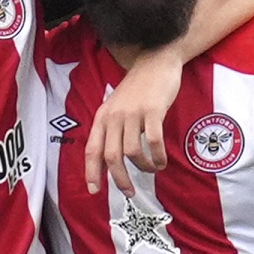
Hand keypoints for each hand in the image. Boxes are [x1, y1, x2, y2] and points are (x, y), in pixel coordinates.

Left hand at [85, 47, 181, 196]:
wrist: (156, 61)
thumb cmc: (137, 89)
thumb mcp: (117, 107)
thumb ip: (112, 131)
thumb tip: (109, 163)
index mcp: (103, 117)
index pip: (92, 149)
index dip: (91, 172)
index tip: (94, 190)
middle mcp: (114, 116)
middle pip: (111, 156)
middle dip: (119, 179)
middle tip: (129, 192)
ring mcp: (133, 113)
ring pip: (132, 151)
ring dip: (143, 167)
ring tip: (152, 169)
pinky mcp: (153, 110)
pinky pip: (153, 141)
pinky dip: (157, 157)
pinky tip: (161, 161)